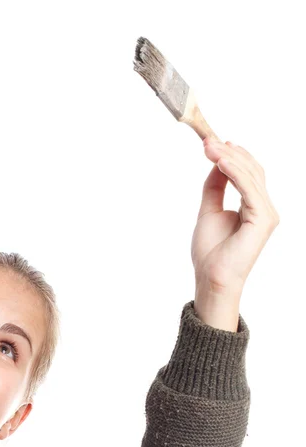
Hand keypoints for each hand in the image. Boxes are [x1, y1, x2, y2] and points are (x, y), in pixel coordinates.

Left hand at [191, 139, 279, 329]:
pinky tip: (220, 162)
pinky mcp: (262, 219)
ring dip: (229, 159)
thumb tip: (216, 163)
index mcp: (253, 207)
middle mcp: (264, 208)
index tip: (212, 143)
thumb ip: (214, 188)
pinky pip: (249, 190)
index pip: (247, 173)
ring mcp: (266, 214)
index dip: (232, 156)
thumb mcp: (209, 211)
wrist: (211, 277)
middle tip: (208, 140)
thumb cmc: (211, 251)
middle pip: (251, 171)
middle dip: (228, 153)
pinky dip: (235, 173)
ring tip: (209, 147)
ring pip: (250, 176)